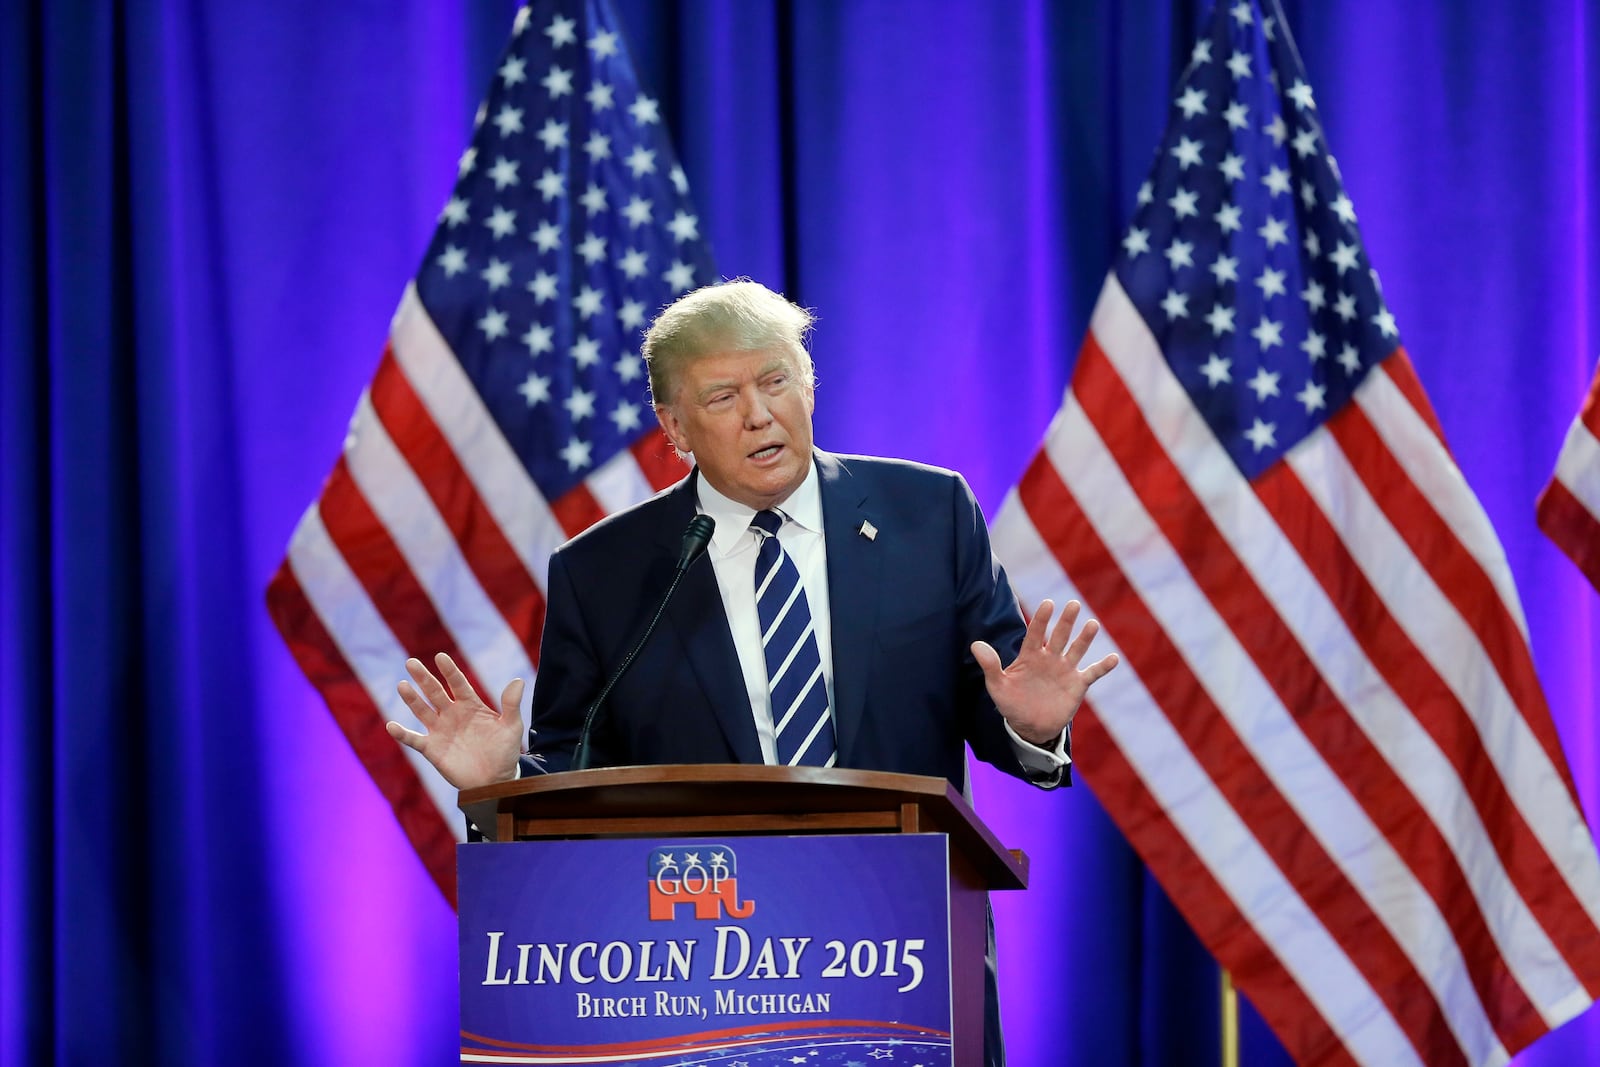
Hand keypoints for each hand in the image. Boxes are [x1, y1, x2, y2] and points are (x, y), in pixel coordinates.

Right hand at [386, 652, 524, 789]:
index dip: (449, 671)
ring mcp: (440, 730)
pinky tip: (391, 725)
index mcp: (470, 705)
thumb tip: (518, 680)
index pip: (458, 684)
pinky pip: (414, 739)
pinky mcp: (432, 749)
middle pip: (435, 692)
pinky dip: (402, 733)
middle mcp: (452, 714)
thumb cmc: (504, 751)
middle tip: (411, 662)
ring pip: (422, 710)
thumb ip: (511, 705)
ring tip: (402, 684)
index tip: (440, 657)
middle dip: (424, 678)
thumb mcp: (511, 727)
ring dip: (412, 699)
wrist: (495, 781)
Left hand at [972, 599, 1118, 746]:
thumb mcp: (997, 686)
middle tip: (1073, 604)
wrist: (1029, 726)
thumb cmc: (1011, 703)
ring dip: (1085, 638)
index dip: (1041, 619)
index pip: (1036, 633)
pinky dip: (1103, 667)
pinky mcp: (1077, 685)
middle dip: (1066, 621)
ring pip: (1077, 649)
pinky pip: (1092, 673)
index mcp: (1030, 656)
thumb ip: (990, 665)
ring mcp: (1065, 670)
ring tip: (1092, 624)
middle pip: (1060, 636)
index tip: (1048, 604)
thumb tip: (975, 644)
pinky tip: (1113, 658)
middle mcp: (1050, 658)